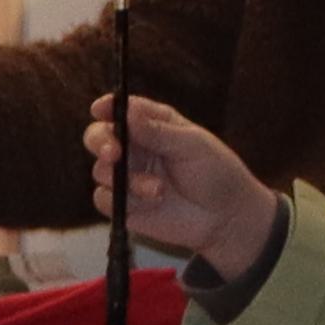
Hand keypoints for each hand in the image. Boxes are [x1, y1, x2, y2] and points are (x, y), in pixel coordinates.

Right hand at [91, 94, 280, 271]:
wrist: (224, 217)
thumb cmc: (216, 173)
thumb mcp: (192, 146)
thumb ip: (158, 131)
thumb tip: (128, 111)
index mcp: (154, 124)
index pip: (123, 109)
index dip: (108, 107)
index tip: (100, 109)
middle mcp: (136, 147)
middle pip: (99, 136)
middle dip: (101, 141)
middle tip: (114, 152)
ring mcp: (127, 175)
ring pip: (101, 170)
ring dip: (126, 180)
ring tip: (158, 189)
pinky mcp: (122, 203)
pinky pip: (103, 198)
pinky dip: (124, 201)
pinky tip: (153, 202)